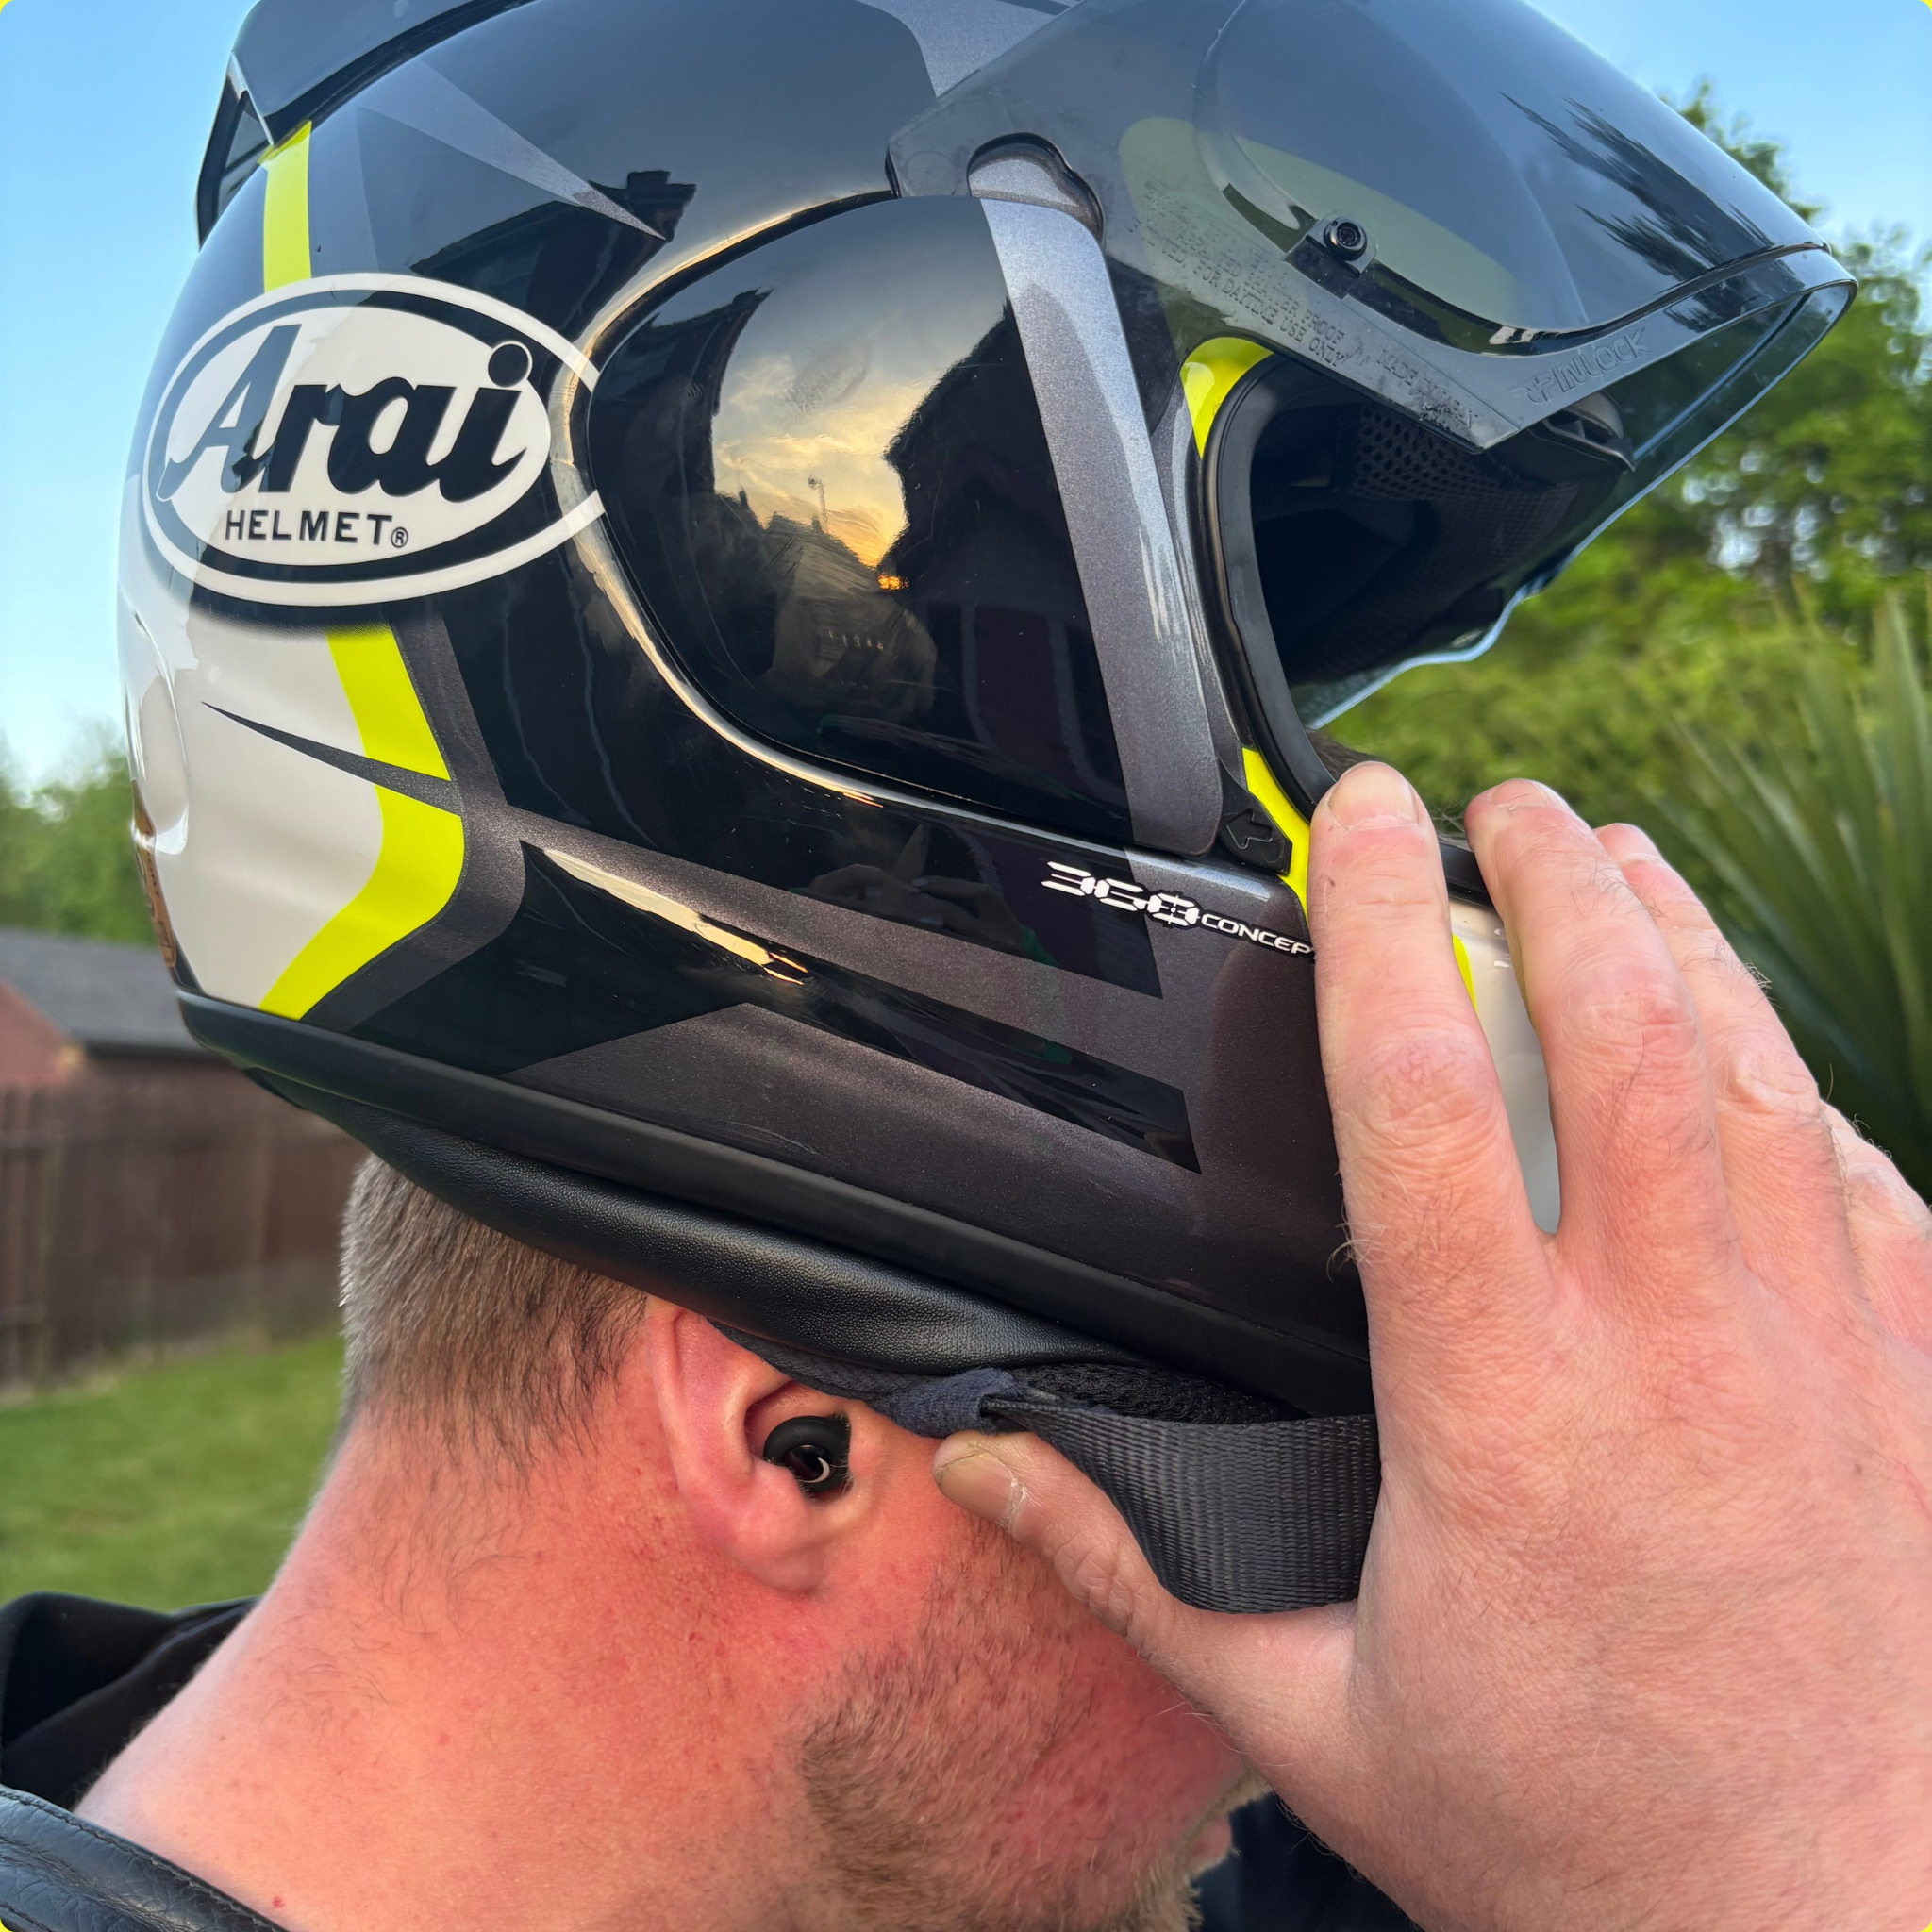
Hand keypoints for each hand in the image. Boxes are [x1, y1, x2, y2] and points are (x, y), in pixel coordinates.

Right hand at [933, 766, 1931, 1930]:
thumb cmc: (1573, 1832)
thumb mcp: (1314, 1716)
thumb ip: (1132, 1570)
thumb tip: (988, 1467)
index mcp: (1500, 1403)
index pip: (1423, 1095)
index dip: (1380, 923)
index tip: (1360, 817)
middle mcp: (1668, 1341)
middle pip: (1618, 1024)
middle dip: (1556, 875)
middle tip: (1502, 803)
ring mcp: (1814, 1348)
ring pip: (1753, 1067)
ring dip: (1681, 934)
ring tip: (1620, 856)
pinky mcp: (1906, 1383)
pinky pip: (1863, 1176)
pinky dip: (1799, 1075)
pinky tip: (1757, 1042)